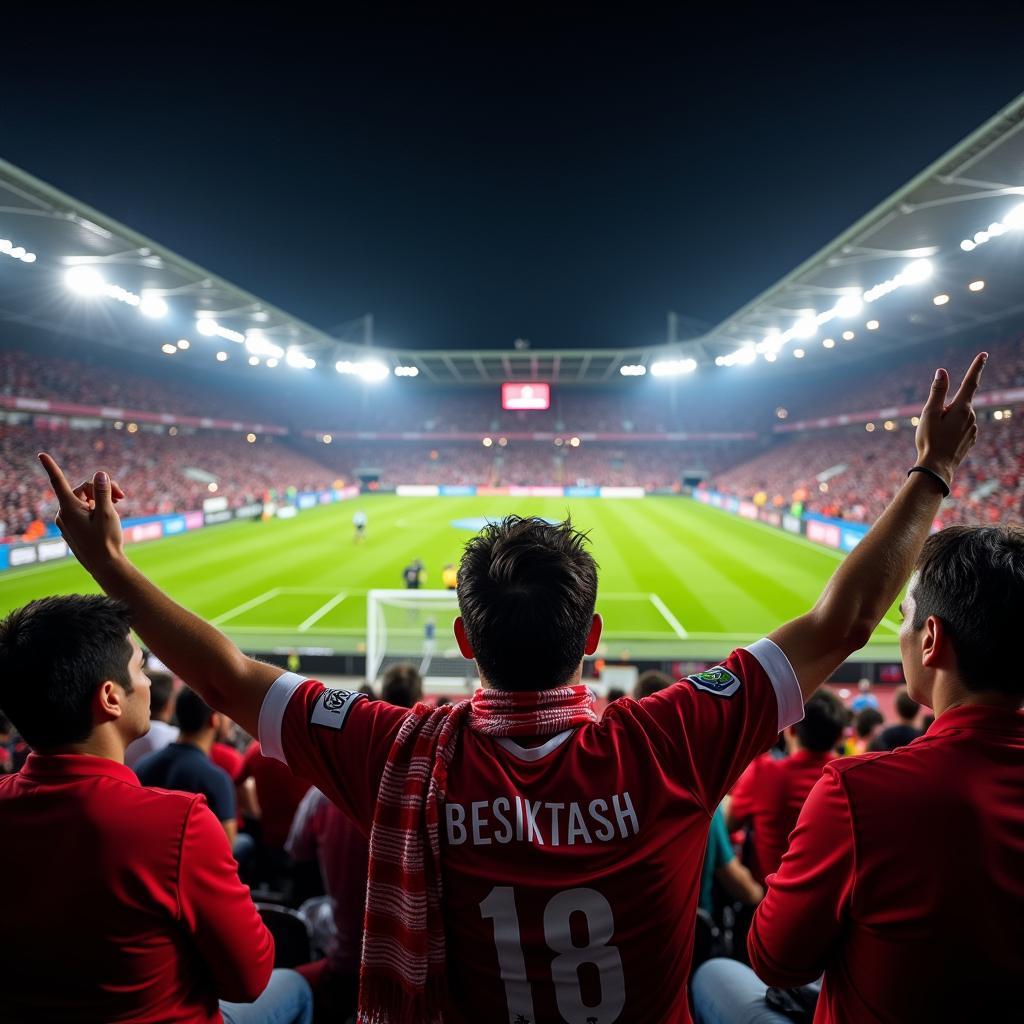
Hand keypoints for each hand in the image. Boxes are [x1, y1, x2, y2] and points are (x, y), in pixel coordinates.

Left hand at [38, 452, 125, 573]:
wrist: (105, 566)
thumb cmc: (106, 541)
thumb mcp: (108, 513)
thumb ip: (103, 491)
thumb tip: (100, 474)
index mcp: (69, 508)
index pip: (58, 481)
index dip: (50, 466)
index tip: (41, 454)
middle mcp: (64, 514)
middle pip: (82, 490)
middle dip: (101, 489)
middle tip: (123, 497)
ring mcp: (67, 522)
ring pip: (83, 500)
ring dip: (100, 498)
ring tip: (119, 505)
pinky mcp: (73, 528)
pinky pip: (83, 510)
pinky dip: (95, 508)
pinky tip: (108, 515)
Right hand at [915, 352, 985, 485]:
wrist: (937, 468)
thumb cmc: (930, 440)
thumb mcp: (929, 413)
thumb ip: (937, 392)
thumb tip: (942, 372)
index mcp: (962, 408)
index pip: (970, 382)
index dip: (977, 367)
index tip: (984, 354)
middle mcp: (972, 417)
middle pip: (958, 403)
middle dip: (945, 408)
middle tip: (932, 424)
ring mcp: (973, 429)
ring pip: (959, 417)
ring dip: (947, 421)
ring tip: (936, 436)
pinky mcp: (971, 439)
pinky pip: (961, 428)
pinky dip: (951, 430)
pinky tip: (943, 442)